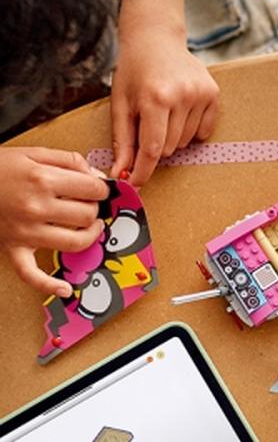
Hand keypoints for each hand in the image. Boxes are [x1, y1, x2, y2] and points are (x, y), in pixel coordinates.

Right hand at [0, 148, 108, 296]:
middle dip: (94, 208)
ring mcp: (25, 231)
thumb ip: (69, 161)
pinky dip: (48, 284)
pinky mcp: (13, 248)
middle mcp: (37, 208)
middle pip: (88, 215)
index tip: (98, 189)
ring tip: (88, 227)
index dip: (101, 189)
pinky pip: (31, 273)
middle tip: (87, 204)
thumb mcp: (33, 152)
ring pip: (76, 242)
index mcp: (43, 180)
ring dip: (89, 235)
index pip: (94, 190)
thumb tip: (97, 176)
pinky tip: (64, 288)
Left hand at [111, 0, 217, 185]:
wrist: (156, 40)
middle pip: (168, 147)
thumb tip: (123, 172)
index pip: (151, 148)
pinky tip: (180, 112)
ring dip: (172, 137)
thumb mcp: (120, 104)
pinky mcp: (214, 94)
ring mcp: (201, 95)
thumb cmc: (133, 72)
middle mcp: (182, 96)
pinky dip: (190, 130)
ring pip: (185, 142)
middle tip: (145, 126)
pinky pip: (203, 132)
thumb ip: (123, 141)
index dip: (143, 170)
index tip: (136, 184)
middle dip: (154, 146)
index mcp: (155, 98)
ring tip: (163, 114)